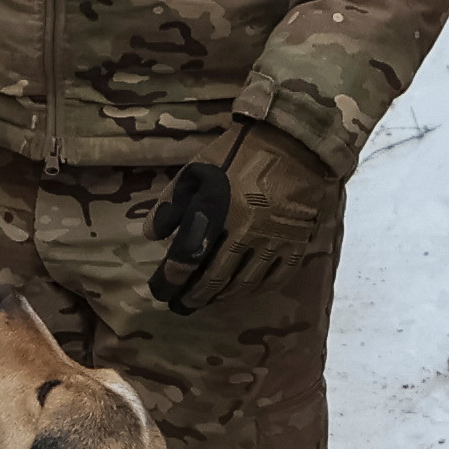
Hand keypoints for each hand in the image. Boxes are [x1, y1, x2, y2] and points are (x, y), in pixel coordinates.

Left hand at [149, 125, 345, 312]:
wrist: (293, 143)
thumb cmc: (239, 153)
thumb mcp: (197, 169)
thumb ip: (172, 203)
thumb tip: (152, 236)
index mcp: (217, 211)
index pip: (187, 258)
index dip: (171, 280)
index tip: (160, 291)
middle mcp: (245, 232)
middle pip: (215, 277)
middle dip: (194, 296)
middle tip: (181, 306)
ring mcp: (274, 240)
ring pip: (245, 283)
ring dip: (223, 296)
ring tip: (210, 300)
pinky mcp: (297, 242)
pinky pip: (276, 277)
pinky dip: (257, 289)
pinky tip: (245, 291)